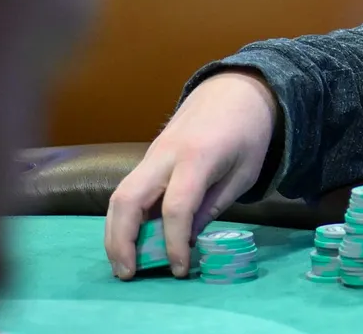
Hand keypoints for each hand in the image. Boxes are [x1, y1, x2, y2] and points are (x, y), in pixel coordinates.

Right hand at [103, 70, 278, 279]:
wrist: (236, 88)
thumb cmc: (248, 131)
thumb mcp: (244, 172)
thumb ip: (213, 206)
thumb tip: (185, 240)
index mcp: (199, 156)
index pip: (176, 207)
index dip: (174, 243)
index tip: (179, 269)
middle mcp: (166, 154)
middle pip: (127, 199)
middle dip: (121, 241)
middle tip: (128, 274)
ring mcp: (153, 153)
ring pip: (118, 195)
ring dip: (114, 233)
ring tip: (123, 264)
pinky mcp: (149, 156)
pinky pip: (127, 188)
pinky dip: (122, 217)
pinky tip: (130, 240)